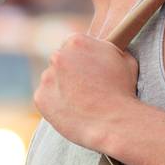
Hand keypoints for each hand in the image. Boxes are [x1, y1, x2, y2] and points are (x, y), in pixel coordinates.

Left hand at [35, 33, 138, 149]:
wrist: (113, 122)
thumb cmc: (123, 92)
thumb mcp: (124, 59)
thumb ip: (106, 49)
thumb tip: (103, 48)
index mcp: (77, 42)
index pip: (72, 45)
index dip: (81, 59)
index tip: (87, 70)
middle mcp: (58, 56)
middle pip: (60, 61)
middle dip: (69, 72)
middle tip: (84, 87)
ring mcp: (47, 77)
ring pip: (51, 80)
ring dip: (61, 87)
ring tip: (81, 102)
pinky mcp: (40, 97)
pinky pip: (45, 98)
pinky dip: (55, 104)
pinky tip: (72, 111)